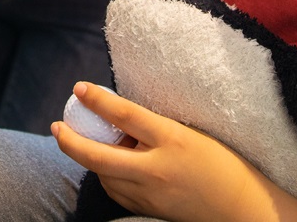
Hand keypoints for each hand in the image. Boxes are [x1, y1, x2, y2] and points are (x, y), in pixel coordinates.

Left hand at [54, 83, 296, 221]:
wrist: (240, 206)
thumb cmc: (221, 163)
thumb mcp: (190, 133)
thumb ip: (154, 126)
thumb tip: (120, 115)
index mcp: (171, 139)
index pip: (125, 115)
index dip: (98, 99)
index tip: (79, 88)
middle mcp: (156, 168)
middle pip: (99, 156)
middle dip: (70, 142)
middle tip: (56, 127)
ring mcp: (150, 194)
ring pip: (104, 176)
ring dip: (91, 160)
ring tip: (90, 144)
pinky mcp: (148, 210)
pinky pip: (116, 193)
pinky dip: (107, 178)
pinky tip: (110, 167)